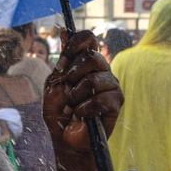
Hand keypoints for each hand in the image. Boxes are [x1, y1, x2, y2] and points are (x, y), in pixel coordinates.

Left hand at [42, 30, 122, 151]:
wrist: (67, 140)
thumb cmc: (59, 114)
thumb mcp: (53, 86)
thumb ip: (61, 62)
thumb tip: (63, 30)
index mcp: (84, 63)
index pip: (88, 38)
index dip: (76, 44)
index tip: (64, 59)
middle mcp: (100, 70)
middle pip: (92, 57)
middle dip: (73, 75)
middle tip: (68, 90)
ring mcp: (110, 85)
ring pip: (94, 80)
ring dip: (76, 96)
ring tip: (74, 107)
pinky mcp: (116, 102)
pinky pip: (101, 99)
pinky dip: (85, 109)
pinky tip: (82, 116)